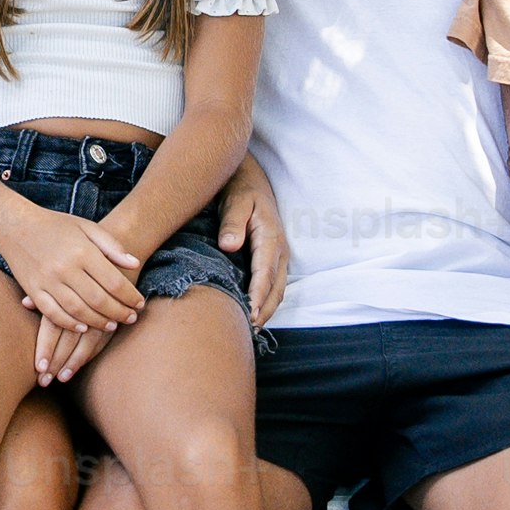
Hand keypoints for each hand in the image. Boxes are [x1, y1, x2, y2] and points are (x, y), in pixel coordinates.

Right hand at [0, 215, 145, 351]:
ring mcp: (47, 281)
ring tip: (111, 326)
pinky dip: (69, 324)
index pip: (113, 281)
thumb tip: (135, 264)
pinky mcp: (33, 290)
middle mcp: (65, 268)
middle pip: (98, 299)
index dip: (130, 296)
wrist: (15, 225)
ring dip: (97, 322)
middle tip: (130, 319)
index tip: (139, 304)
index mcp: (82, 251)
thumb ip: (112, 245)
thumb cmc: (56, 225)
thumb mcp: (87, 227)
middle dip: (118, 312)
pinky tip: (83, 328)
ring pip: (78, 310)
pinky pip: (53, 314)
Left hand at [216, 153, 292, 327]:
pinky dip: (267, 302)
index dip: (259, 294)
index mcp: (271, 237)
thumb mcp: (235, 201)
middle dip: (265, 310)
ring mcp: (280, 256)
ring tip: (252, 328)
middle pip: (276, 287)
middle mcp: (280, 250)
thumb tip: (229, 245)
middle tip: (250, 328)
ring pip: (278, 290)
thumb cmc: (240, 191)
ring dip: (268, 310)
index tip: (250, 312)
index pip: (266, 272)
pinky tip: (254, 314)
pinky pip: (275, 286)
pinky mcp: (274, 260)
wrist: (250, 180)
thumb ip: (232, 223)